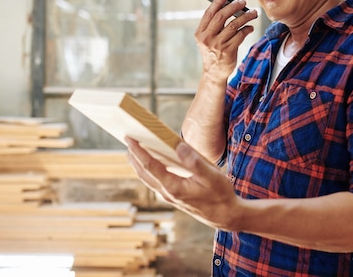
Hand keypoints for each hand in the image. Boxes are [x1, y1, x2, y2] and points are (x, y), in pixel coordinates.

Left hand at [125, 136, 241, 230]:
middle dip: (133, 155)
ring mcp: (168, 195)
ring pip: (146, 178)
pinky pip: (154, 180)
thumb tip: (178, 146)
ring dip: (138, 162)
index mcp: (173, 187)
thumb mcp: (212, 176)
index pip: (150, 166)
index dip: (138, 151)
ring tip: (133, 147)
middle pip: (143, 172)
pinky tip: (150, 159)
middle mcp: (167, 193)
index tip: (129, 138)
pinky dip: (147, 168)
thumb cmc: (220, 194)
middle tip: (126, 138)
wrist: (225, 215)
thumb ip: (195, 161)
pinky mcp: (172, 195)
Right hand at [196, 0, 257, 80]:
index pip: (209, 13)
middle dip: (233, 6)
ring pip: (234, 25)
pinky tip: (250, 27)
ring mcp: (218, 45)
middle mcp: (208, 38)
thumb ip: (213, 25)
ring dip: (245, 17)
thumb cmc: (212, 51)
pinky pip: (240, 35)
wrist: (213, 72)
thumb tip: (227, 6)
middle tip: (243, 2)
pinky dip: (247, 29)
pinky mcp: (228, 51)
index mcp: (200, 33)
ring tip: (253, 13)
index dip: (217, 2)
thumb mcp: (206, 38)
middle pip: (221, 17)